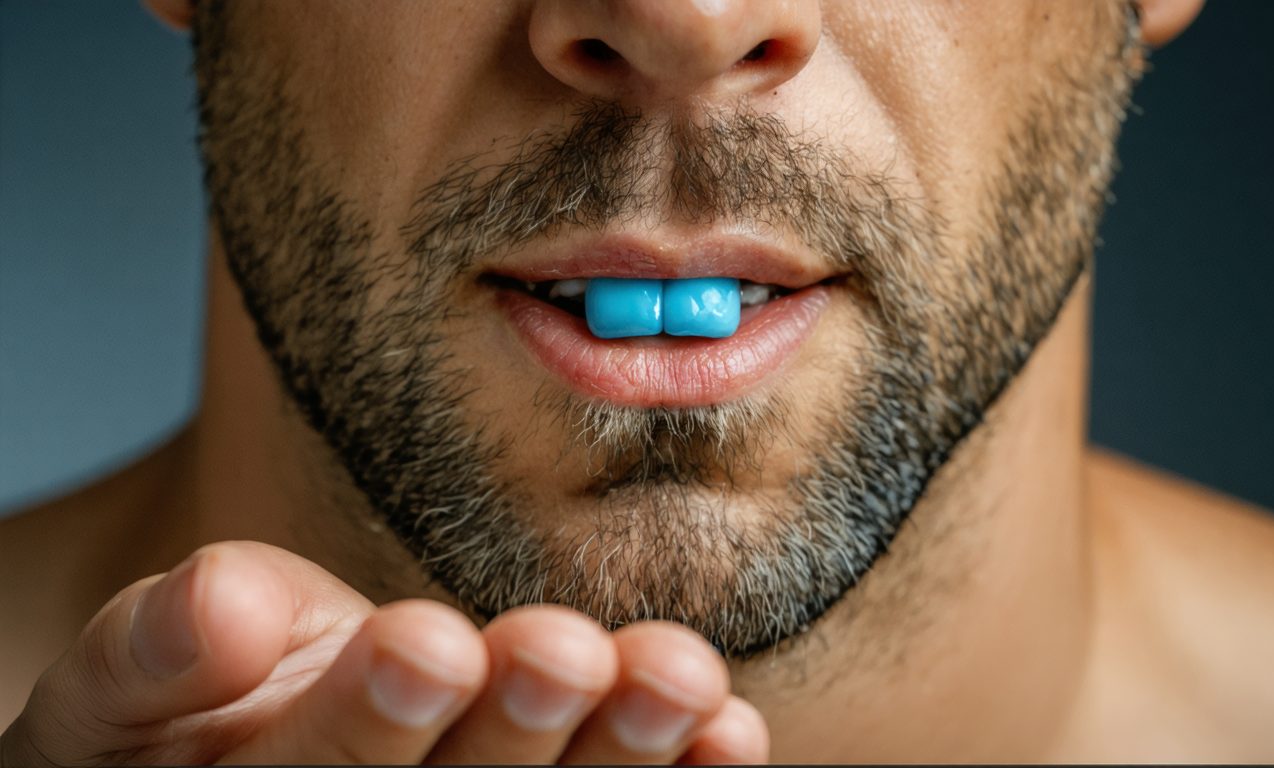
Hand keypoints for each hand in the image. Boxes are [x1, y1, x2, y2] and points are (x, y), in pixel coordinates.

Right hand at [0, 541, 767, 764]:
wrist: (256, 744)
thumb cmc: (185, 709)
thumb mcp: (128, 675)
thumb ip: (160, 651)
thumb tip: (219, 606)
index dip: (367, 720)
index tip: (428, 643)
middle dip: (515, 733)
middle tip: (566, 652)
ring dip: (624, 758)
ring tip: (677, 677)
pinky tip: (729, 734)